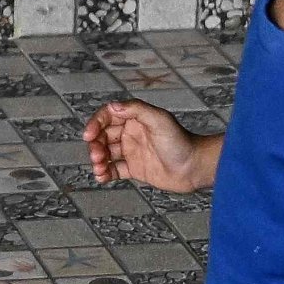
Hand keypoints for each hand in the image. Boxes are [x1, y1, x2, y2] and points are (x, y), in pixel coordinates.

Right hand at [86, 101, 205, 192]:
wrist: (195, 167)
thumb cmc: (181, 141)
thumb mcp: (159, 120)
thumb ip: (136, 110)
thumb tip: (112, 106)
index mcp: (135, 118)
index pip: (108, 117)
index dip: (95, 124)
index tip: (88, 135)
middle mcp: (131, 133)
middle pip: (103, 136)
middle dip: (95, 145)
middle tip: (96, 155)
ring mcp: (132, 152)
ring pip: (106, 153)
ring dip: (98, 160)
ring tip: (99, 168)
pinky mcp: (135, 169)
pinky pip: (114, 170)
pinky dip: (105, 173)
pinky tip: (101, 177)